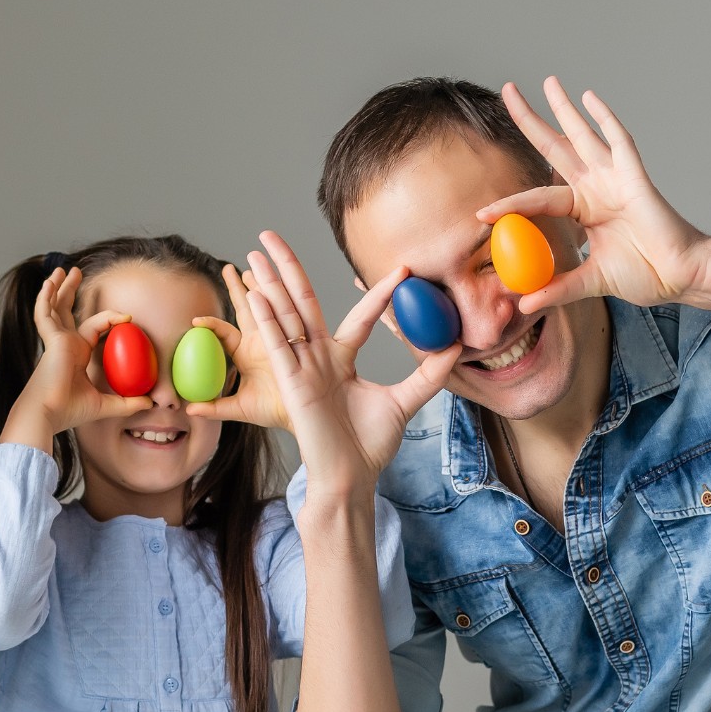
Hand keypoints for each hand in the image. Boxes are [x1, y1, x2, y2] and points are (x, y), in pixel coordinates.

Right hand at [5, 266, 152, 441]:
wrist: (50, 414)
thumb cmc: (70, 412)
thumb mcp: (106, 405)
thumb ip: (127, 402)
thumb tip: (150, 402)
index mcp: (75, 355)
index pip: (91, 328)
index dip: (108, 320)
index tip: (127, 318)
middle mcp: (65, 344)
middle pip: (66, 311)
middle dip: (70, 292)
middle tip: (76, 274)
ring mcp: (56, 340)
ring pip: (56, 307)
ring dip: (60, 288)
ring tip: (64, 270)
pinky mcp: (52, 339)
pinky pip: (46, 313)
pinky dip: (46, 298)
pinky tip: (50, 283)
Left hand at [185, 263, 287, 429]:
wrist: (306, 416)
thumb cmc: (275, 410)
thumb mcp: (241, 408)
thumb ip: (215, 407)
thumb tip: (190, 409)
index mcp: (247, 353)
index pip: (225, 331)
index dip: (211, 324)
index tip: (195, 320)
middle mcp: (262, 339)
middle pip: (247, 307)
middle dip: (239, 286)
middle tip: (229, 268)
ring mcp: (279, 335)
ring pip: (266, 302)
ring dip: (258, 282)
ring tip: (251, 261)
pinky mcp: (296, 337)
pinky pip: (285, 312)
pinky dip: (277, 296)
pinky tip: (270, 281)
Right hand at [243, 231, 457, 491]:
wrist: (350, 476)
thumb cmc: (369, 446)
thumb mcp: (405, 403)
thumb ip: (427, 374)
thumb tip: (454, 345)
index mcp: (341, 360)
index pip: (361, 316)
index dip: (380, 293)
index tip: (403, 268)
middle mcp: (318, 358)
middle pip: (303, 303)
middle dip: (288, 268)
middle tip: (272, 235)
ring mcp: (302, 368)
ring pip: (285, 316)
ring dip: (270, 282)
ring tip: (256, 250)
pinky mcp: (291, 382)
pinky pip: (277, 344)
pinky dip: (267, 318)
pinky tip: (256, 292)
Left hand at [477, 77, 709, 313]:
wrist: (681, 276)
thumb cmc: (645, 274)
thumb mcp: (592, 283)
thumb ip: (559, 290)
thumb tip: (524, 306)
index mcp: (583, 210)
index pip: (538, 198)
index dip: (510, 204)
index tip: (481, 214)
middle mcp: (596, 188)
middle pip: (556, 147)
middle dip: (531, 119)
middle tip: (508, 90)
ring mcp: (616, 179)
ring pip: (584, 135)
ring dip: (566, 108)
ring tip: (548, 81)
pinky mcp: (636, 178)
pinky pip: (620, 142)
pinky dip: (605, 120)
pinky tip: (590, 99)